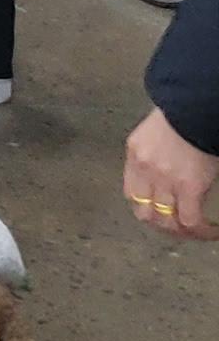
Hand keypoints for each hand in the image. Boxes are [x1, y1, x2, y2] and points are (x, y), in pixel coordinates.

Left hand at [123, 107, 218, 239]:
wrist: (194, 107)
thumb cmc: (181, 114)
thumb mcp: (155, 132)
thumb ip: (154, 152)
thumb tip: (167, 165)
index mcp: (135, 155)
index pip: (131, 193)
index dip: (145, 207)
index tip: (160, 213)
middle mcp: (144, 171)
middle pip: (144, 213)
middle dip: (161, 226)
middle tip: (180, 230)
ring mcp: (164, 181)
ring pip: (166, 221)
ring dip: (181, 232)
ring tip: (197, 233)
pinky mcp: (188, 187)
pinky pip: (190, 220)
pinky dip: (200, 231)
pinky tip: (211, 231)